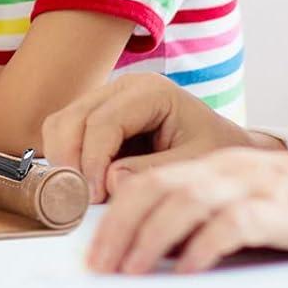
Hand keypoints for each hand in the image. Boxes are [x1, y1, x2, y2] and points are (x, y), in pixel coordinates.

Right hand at [41, 72, 258, 201]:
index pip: (103, 121)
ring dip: (64, 159)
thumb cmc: (216, 153)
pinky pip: (67, 133)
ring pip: (62, 124)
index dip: (92, 160)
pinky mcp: (98, 116)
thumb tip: (109, 182)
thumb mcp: (195, 166)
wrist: (226, 147)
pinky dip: (67, 158)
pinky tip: (84, 185)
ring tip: (80, 195)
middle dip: (70, 160)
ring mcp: (107, 99)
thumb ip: (153, 173)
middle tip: (77, 200)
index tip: (94, 197)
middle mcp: (123, 87)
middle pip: (73, 118)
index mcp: (151, 92)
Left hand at [85, 148, 287, 274]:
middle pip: (153, 190)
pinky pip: (229, 225)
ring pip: (183, 204)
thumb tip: (150, 247)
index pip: (145, 182)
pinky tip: (184, 270)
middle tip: (97, 266)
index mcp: (207, 164)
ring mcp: (247, 185)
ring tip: (128, 271)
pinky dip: (201, 247)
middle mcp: (221, 169)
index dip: (113, 214)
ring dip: (149, 239)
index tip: (92, 251)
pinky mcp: (275, 208)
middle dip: (118, 228)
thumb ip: (199, 213)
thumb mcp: (240, 198)